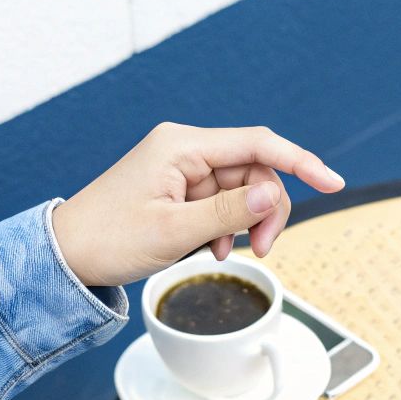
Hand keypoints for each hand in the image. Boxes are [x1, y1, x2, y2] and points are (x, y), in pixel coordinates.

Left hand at [50, 123, 344, 286]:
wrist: (67, 255)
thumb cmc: (108, 239)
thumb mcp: (174, 232)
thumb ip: (229, 213)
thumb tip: (274, 198)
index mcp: (182, 146)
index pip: (258, 144)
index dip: (300, 163)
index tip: (333, 183)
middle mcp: (185, 148)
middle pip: (255, 170)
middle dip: (267, 210)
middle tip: (259, 251)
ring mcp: (181, 168)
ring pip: (242, 189)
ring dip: (245, 223)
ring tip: (226, 253)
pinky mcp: (178, 187)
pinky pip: (222, 201)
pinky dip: (227, 226)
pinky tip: (212, 249)